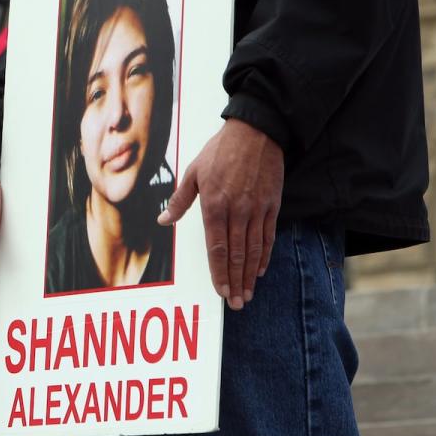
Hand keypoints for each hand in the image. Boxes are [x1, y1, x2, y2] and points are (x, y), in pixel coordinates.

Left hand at [158, 118, 282, 309]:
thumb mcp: (193, 172)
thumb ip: (179, 200)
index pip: (217, 248)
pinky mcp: (272, 205)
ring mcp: (257, 210)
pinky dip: (265, 256)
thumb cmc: (220, 151)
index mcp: (214, 205)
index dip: (219, 272)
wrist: (255, 132)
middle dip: (235, 281)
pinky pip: (268, 237)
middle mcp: (237, 211)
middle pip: (236, 255)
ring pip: (254, 250)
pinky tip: (260, 270)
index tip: (220, 291)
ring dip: (250, 275)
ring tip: (248, 294)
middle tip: (236, 303)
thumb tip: (164, 221)